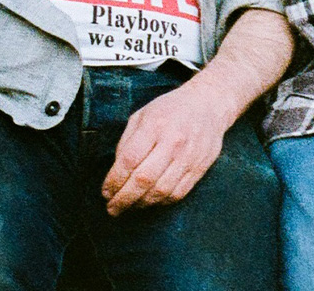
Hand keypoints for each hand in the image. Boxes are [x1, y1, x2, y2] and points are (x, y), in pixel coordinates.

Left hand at [101, 81, 229, 215]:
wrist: (208, 105)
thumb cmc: (169, 109)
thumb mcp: (143, 114)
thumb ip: (128, 140)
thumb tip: (116, 171)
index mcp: (155, 125)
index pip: (130, 159)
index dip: (115, 180)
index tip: (105, 192)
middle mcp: (173, 142)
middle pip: (144, 179)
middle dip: (124, 198)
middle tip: (112, 208)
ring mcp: (188, 157)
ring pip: (161, 191)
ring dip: (141, 204)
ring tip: (128, 207)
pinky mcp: (199, 169)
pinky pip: (177, 194)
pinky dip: (160, 203)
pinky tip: (149, 202)